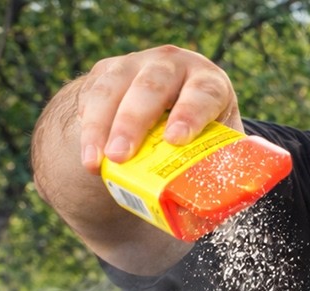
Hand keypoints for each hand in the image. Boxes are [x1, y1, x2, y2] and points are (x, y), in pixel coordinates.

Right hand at [75, 45, 240, 172]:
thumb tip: (221, 206)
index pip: (203, 93)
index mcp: (209, 81)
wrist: (165, 107)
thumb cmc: (200, 132)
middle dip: (133, 122)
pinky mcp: (106, 73)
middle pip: (151, 87)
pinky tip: (88, 153)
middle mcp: (173, 65)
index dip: (190, 114)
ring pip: (113, 89)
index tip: (176, 139)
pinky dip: (87, 126)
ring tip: (96, 163)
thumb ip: (223, 166)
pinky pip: (91, 95)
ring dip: (100, 127)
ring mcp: (136, 65)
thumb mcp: (217, 142)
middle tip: (122, 156)